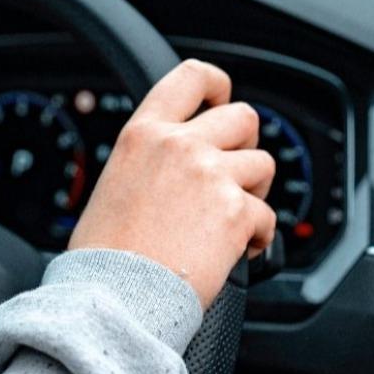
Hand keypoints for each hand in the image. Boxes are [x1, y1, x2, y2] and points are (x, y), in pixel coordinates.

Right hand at [68, 59, 276, 308]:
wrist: (112, 296)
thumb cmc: (104, 255)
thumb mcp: (115, 181)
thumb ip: (151, 160)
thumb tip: (176, 165)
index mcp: (144, 133)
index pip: (192, 76)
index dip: (218, 84)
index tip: (223, 98)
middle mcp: (179, 145)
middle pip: (244, 116)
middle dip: (246, 144)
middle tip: (233, 174)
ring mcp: (211, 175)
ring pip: (263, 165)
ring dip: (254, 192)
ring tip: (231, 220)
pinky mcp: (235, 211)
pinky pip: (268, 217)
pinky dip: (258, 237)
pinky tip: (235, 253)